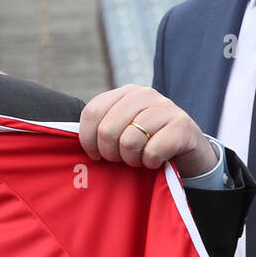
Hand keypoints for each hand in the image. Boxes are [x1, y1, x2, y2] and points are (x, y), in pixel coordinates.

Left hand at [79, 85, 217, 177]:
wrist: (189, 151)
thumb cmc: (148, 143)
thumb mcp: (123, 131)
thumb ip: (101, 129)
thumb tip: (66, 140)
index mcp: (125, 93)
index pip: (92, 112)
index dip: (87, 140)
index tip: (96, 155)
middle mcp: (145, 94)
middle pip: (107, 129)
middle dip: (111, 154)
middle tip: (122, 159)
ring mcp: (165, 107)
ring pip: (129, 141)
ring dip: (132, 160)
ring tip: (141, 159)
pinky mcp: (182, 126)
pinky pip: (152, 151)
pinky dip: (151, 163)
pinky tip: (157, 160)